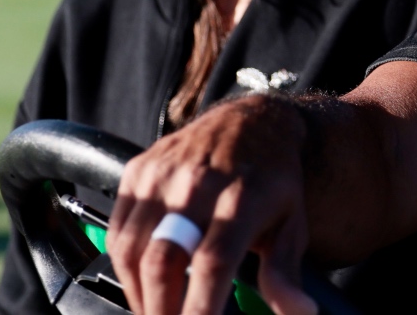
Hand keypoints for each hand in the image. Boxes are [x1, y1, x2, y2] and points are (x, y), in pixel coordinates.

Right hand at [107, 95, 317, 314]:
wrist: (253, 121)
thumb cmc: (273, 179)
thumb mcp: (292, 222)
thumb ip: (285, 272)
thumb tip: (299, 313)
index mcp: (242, 198)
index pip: (212, 262)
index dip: (200, 307)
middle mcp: (199, 182)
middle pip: (163, 260)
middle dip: (161, 308)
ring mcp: (163, 174)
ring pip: (131, 249)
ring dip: (138, 293)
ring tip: (156, 310)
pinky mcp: (138, 170)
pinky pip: (117, 229)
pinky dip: (124, 265)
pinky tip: (142, 281)